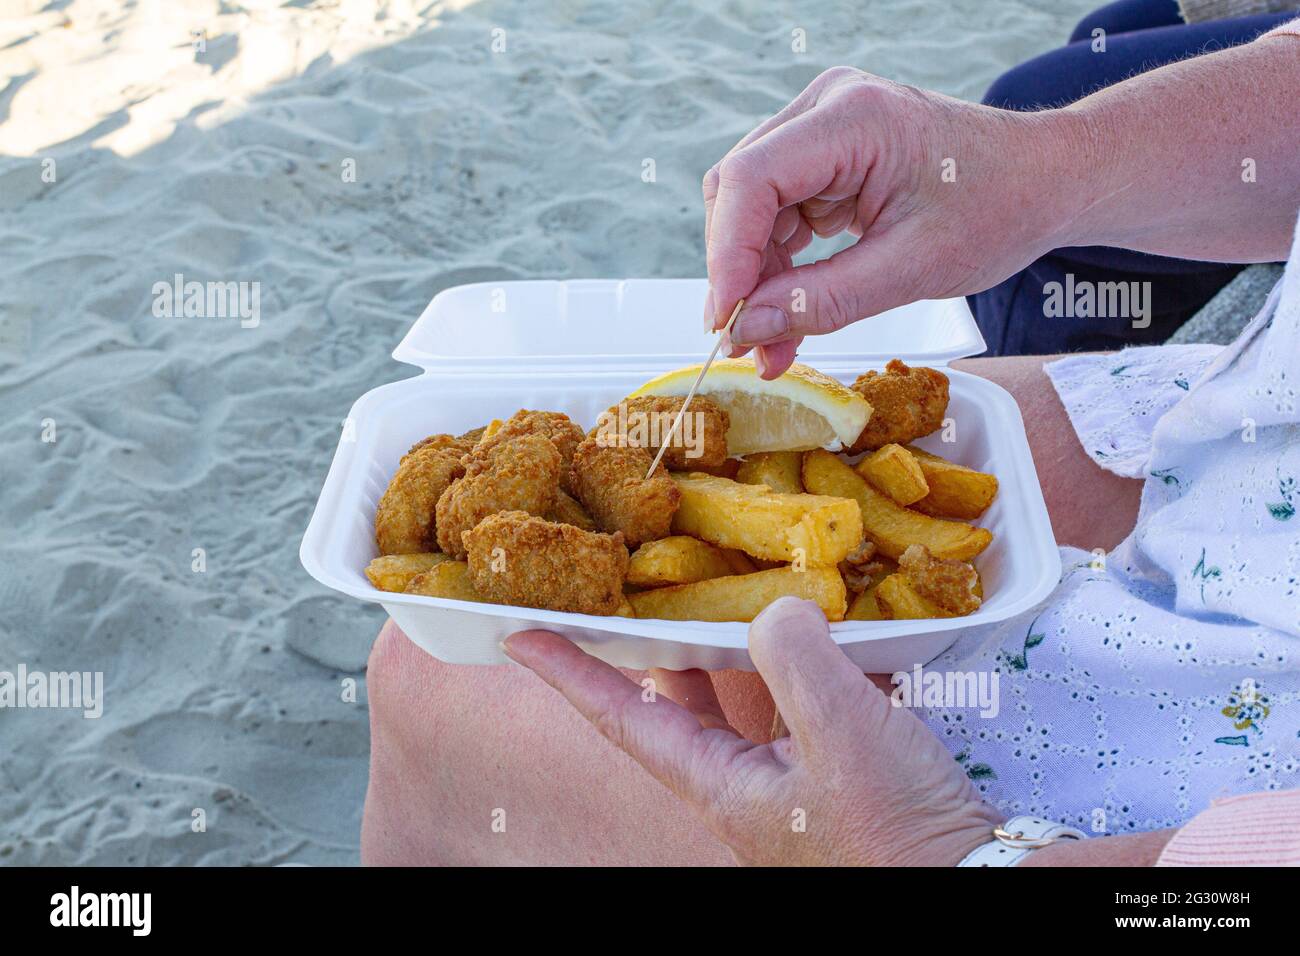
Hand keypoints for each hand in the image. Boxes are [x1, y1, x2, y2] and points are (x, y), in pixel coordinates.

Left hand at [503, 596, 1000, 865]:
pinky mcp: (848, 774)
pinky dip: (820, 663)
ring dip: (744, 642)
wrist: (981, 882)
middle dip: (664, 641)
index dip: (569, 672)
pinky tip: (843, 626)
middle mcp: (749, 782)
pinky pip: (817, 705)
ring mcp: (799, 780)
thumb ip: (795, 657)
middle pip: (685, 700)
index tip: (519, 632)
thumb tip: (778, 612)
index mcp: (722, 782)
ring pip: (751, 697)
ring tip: (734, 585)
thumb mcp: (842, 732)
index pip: (624, 717)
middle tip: (643, 585)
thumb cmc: (898, 833)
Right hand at [702, 67, 1080, 376]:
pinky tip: (785, 315)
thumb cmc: (999, 208)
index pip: (752, 178)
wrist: (1043, 181)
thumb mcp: (912, 269)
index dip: (727, 254)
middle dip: (737, 272)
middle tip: (743, 343)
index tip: (726, 320)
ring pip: (751, 208)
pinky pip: (776, 213)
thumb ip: (823, 301)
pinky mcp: (824, 157)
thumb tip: (747, 330)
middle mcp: (826, 109)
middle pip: (740, 190)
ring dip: (754, 277)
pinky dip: (776, 268)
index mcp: (854, 117)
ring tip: (768, 344)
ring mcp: (821, 129)